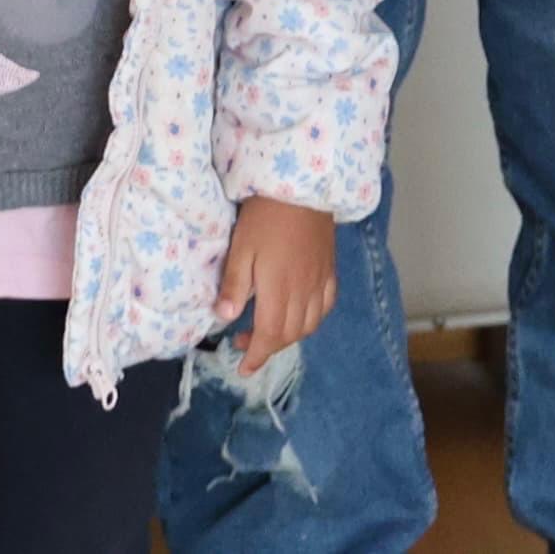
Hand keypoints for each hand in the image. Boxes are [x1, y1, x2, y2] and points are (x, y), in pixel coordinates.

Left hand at [215, 194, 337, 375]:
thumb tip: (225, 318)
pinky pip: (326, 306)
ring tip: (269, 329)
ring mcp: (320, 281)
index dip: (256, 356)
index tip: (242, 368)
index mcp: (279, 289)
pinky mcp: (330, 269)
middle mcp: (304, 292)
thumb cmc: (265, 215)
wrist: (303, 186)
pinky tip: (300, 313)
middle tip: (244, 340)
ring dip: (289, 336)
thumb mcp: (241, 247)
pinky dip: (313, 319)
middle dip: (268, 347)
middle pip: (290, 334)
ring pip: (310, 325)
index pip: (270, 335)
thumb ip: (235, 285)